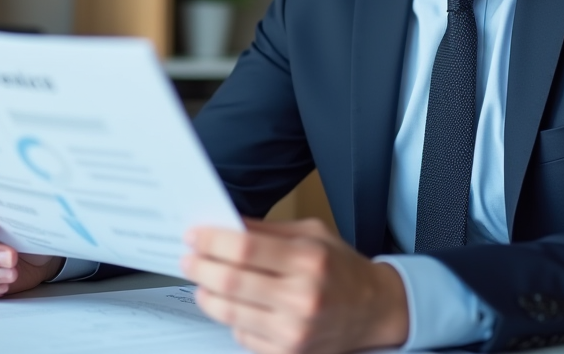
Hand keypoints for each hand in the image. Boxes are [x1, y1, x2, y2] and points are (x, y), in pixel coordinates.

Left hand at [182, 218, 408, 353]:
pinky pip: (241, 336)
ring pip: (229, 312)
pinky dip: (231, 319)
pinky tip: (234, 304)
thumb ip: (267, 230)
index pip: (245, 248)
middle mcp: (302, 296)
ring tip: (202, 281)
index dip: (212, 240)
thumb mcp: (312, 234)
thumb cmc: (341, 268)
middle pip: (231, 280)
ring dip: (207, 294)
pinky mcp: (288, 353)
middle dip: (200, 266)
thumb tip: (224, 224)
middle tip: (188, 258)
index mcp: (309, 259)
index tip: (194, 234)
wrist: (374, 310)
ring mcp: (294, 330)